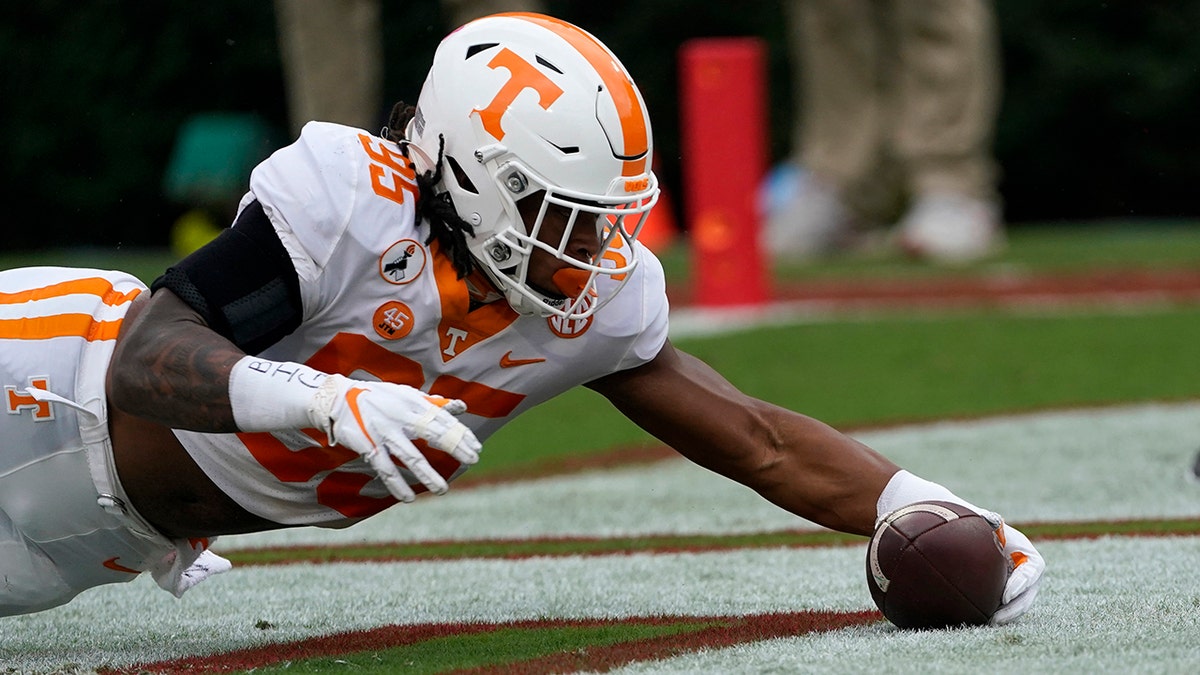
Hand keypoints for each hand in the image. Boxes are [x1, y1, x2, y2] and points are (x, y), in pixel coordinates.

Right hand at [307, 374, 480, 501]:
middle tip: (473, 460)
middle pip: (433, 434)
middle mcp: (400, 416)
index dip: (461, 433)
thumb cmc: (378, 397)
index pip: (443, 419)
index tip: (477, 447)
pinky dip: (397, 485)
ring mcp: (384, 432)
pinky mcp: (368, 446)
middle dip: (455, 447)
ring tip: (443, 490)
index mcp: (412, 402)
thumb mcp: (406, 395)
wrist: (337, 399)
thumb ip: (434, 403)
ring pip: (410, 457)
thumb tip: (462, 407)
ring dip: (428, 475)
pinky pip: (385, 469)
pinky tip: (409, 498)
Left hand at [974, 510, 1044, 624]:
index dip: (1021, 585)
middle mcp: (1028, 571)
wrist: (972, 531)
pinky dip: (1000, 614)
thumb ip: (990, 520)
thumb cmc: (980, 524)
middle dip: (1014, 608)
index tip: (1005, 596)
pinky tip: (983, 619)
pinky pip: (1009, 606)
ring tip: (989, 622)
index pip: (1032, 571)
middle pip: (1028, 593)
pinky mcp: (1009, 591)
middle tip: (995, 618)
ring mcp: (1020, 584)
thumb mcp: (986, 521)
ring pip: (1020, 604)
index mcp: (1028, 553)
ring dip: (1007, 615)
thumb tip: (990, 519)